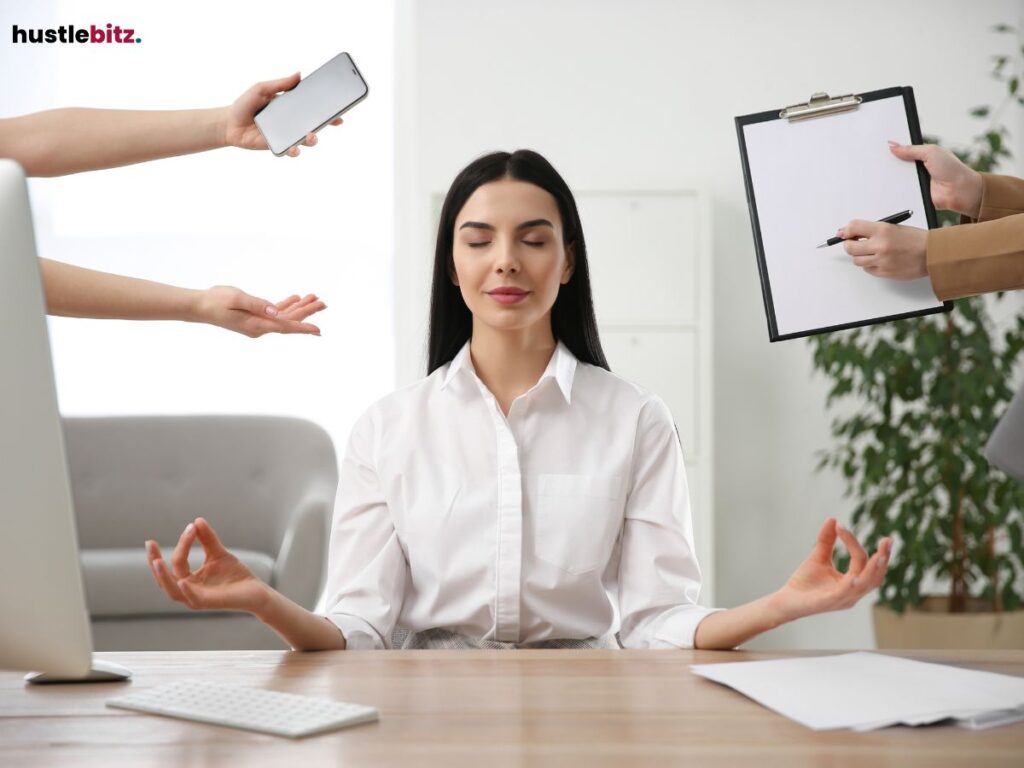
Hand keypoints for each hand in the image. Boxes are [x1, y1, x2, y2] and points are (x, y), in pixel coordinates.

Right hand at [145, 518, 269, 612]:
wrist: (256, 591)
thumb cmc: (235, 575)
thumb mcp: (218, 553)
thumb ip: (207, 539)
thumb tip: (196, 520)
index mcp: (189, 580)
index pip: (177, 562)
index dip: (182, 543)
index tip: (191, 526)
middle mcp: (188, 591)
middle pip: (164, 578)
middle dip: (154, 561)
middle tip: (149, 544)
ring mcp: (196, 599)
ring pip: (172, 591)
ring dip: (163, 577)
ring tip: (156, 561)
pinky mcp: (208, 604)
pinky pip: (193, 599)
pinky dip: (186, 591)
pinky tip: (182, 581)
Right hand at [194, 286, 325, 337]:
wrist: (199, 306)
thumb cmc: (216, 301)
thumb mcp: (237, 298)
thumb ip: (257, 304)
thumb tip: (275, 311)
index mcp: (257, 325)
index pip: (285, 327)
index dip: (303, 328)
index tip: (318, 331)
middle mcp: (260, 327)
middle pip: (289, 320)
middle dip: (307, 312)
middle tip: (324, 303)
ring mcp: (258, 323)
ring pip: (284, 316)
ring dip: (299, 307)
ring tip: (315, 298)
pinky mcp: (255, 318)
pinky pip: (275, 313)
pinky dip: (286, 305)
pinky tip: (295, 298)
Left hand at [224, 73, 343, 156]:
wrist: (229, 123)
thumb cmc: (245, 104)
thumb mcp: (262, 89)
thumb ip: (280, 84)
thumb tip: (299, 74)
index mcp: (291, 107)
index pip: (312, 109)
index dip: (327, 111)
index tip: (339, 112)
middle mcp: (291, 123)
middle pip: (314, 125)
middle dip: (326, 124)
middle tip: (333, 122)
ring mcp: (286, 136)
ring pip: (305, 140)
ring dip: (312, 139)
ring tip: (311, 136)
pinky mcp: (277, 147)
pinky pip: (290, 151)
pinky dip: (294, 151)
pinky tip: (294, 148)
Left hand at [769, 518, 890, 623]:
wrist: (785, 601)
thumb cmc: (804, 583)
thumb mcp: (818, 557)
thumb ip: (826, 540)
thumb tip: (833, 519)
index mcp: (852, 583)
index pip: (861, 561)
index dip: (853, 542)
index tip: (840, 525)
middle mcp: (853, 593)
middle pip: (875, 576)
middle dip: (883, 559)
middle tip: (888, 540)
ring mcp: (844, 599)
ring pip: (866, 585)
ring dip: (874, 569)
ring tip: (880, 555)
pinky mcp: (830, 602)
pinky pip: (847, 593)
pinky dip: (854, 584)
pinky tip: (856, 576)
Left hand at [838, 220, 928, 279]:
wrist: (932, 254)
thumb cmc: (915, 239)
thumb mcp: (893, 227)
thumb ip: (872, 230)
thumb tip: (849, 232)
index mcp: (883, 230)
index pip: (853, 227)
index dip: (846, 231)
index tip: (843, 233)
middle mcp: (880, 245)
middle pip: (850, 247)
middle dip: (850, 245)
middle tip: (854, 243)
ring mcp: (881, 261)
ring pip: (857, 261)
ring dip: (860, 256)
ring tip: (871, 252)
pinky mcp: (884, 272)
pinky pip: (867, 269)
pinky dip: (870, 265)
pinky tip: (880, 260)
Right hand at [888, 141, 983, 218]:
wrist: (959, 190)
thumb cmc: (951, 169)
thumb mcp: (931, 152)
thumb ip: (911, 149)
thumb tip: (893, 145)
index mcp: (921, 156)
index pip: (901, 151)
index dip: (891, 150)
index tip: (879, 149)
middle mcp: (916, 169)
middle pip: (896, 165)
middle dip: (887, 164)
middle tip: (876, 161)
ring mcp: (913, 182)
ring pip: (895, 179)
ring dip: (890, 178)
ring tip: (880, 174)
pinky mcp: (912, 195)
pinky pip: (898, 192)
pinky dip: (893, 191)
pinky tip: (886, 188)